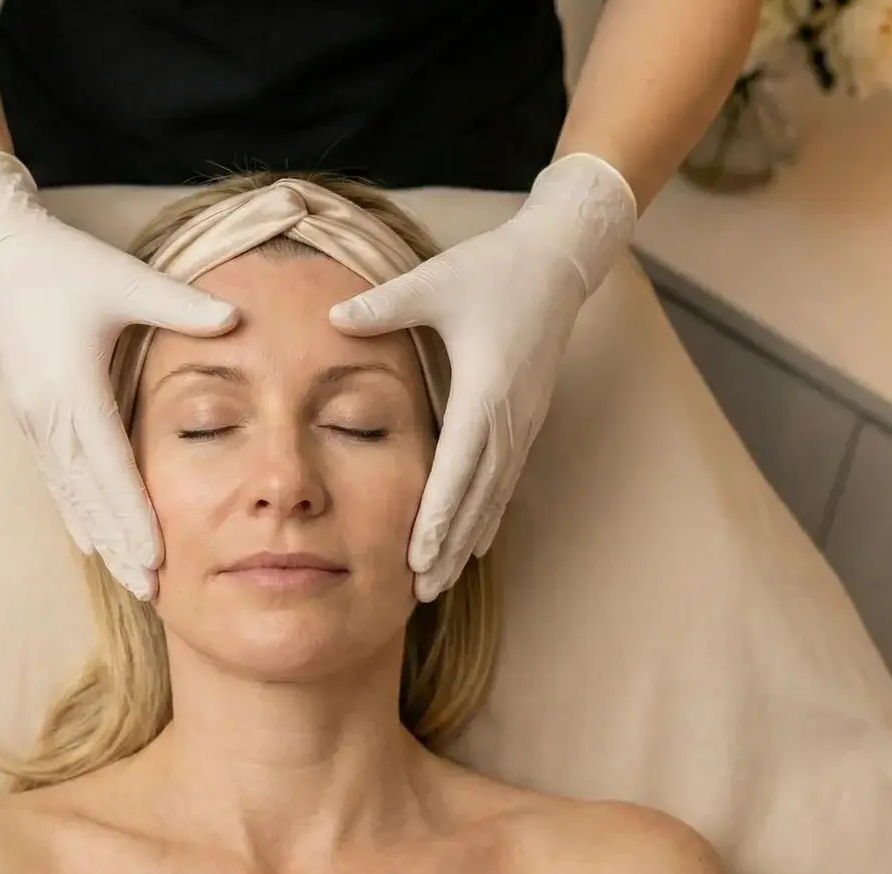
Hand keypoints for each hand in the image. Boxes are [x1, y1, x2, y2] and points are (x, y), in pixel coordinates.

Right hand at [0, 150, 238, 599]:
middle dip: (120, 546)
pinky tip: (90, 544)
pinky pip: (56, 479)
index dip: (133, 515)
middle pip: (89, 496)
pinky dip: (77, 514)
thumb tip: (236, 318)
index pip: (109, 467)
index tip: (155, 556)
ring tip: (130, 581)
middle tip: (152, 591)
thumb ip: (181, 304)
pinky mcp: (31, 416)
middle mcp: (48, 414)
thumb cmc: (64, 262)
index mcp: (72, 387)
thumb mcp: (126, 278)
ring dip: (100, 540)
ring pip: (71, 495)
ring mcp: (35, 419)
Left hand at [330, 153, 636, 601]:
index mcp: (484, 391)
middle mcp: (508, 418)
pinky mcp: (526, 420)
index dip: (438, 516)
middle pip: (477, 498)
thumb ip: (385, 305)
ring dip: (468, 542)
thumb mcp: (435, 281)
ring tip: (442, 582)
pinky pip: (505, 480)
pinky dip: (488, 516)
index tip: (418, 556)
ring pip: (494, 497)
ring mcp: (522, 423)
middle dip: (450, 548)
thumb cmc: (494, 270)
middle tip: (422, 592)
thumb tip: (334, 317)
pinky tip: (476, 545)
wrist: (557, 262)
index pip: (458, 467)